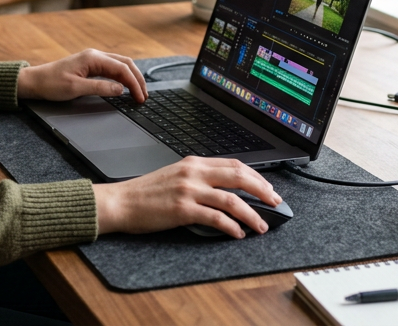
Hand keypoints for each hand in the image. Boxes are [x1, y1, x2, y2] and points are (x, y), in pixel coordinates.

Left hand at [16, 48, 146, 101]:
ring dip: (131, 77)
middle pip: (125, 64)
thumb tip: (120, 89)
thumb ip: (100, 88)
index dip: (134, 84)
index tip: (140, 98)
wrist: (34, 81)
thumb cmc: (51, 84)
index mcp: (93, 58)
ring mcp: (93, 59)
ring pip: (120, 65)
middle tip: (144, 96)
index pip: (122, 69)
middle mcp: (95, 55)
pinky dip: (122, 77)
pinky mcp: (90, 66)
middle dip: (137, 79)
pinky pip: (112, 69)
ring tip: (139, 92)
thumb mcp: (76, 89)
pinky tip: (126, 86)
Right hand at [93, 157, 281, 238]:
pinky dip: (232, 227)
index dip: (256, 177)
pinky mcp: (183, 210)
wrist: (121, 202)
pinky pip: (216, 218)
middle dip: (263, 191)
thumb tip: (225, 190)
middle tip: (276, 203)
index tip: (268, 188)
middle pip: (239, 177)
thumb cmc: (146, 193)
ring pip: (231, 200)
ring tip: (261, 226)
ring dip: (252, 214)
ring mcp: (189, 191)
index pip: (234, 165)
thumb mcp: (175, 176)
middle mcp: (194, 173)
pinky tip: (238, 233)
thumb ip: (199, 178)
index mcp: (193, 163)